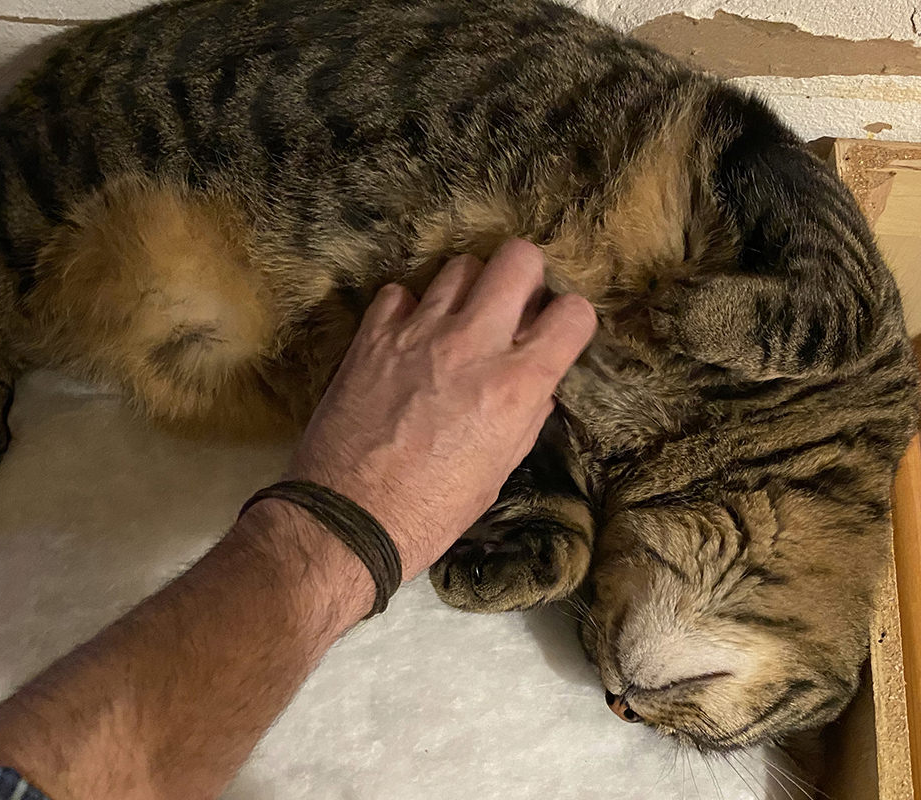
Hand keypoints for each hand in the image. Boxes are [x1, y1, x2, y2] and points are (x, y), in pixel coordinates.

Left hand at [288, 239, 596, 578]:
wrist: (347, 519)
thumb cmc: (430, 510)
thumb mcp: (498, 471)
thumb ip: (526, 416)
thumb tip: (537, 383)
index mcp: (515, 386)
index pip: (573, 314)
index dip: (569, 321)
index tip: (554, 335)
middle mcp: (472, 345)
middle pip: (518, 258)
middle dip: (525, 278)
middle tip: (511, 309)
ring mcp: (418, 332)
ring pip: (461, 265)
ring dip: (468, 290)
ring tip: (458, 323)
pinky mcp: (372, 334)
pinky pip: (401, 293)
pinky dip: (409, 310)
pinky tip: (408, 339)